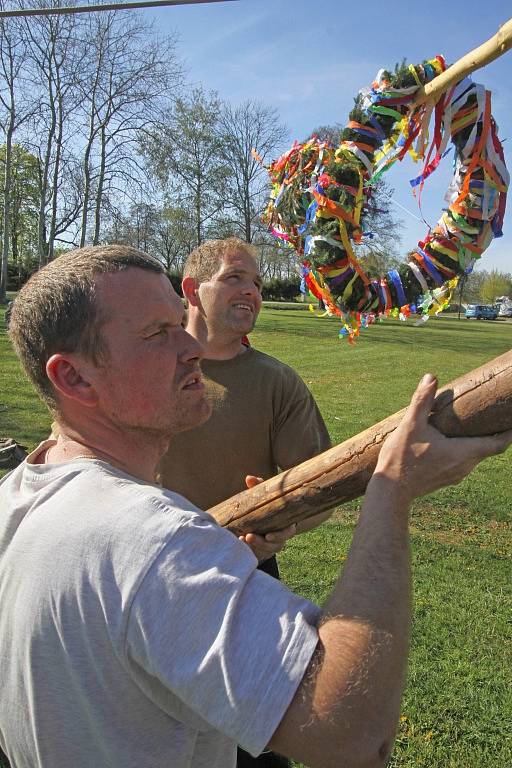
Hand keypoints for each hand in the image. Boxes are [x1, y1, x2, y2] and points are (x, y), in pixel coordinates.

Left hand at [240, 474, 296, 561]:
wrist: (266, 515)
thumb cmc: (268, 503)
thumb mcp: (265, 495)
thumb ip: (258, 487)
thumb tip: (249, 478)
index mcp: (286, 523)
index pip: (288, 532)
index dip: (280, 535)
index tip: (268, 535)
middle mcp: (280, 536)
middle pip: (275, 544)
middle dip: (261, 543)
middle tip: (248, 536)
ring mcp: (272, 544)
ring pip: (266, 550)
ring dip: (254, 546)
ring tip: (242, 539)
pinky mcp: (263, 549)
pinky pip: (258, 553)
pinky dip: (250, 550)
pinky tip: (240, 543)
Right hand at [375, 373, 511, 503]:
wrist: (390, 490)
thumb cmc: (401, 458)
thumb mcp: (410, 425)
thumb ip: (422, 401)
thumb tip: (431, 377)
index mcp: (463, 452)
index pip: (498, 443)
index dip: (509, 432)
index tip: (511, 420)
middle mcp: (465, 466)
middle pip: (488, 448)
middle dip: (491, 432)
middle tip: (491, 414)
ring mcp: (456, 475)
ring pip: (475, 456)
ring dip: (476, 441)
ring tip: (470, 425)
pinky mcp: (446, 479)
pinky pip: (463, 462)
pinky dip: (464, 450)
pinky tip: (450, 441)